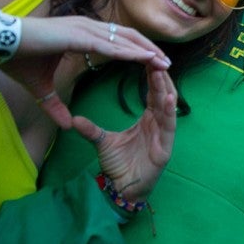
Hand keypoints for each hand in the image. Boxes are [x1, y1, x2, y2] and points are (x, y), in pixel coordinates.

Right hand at [0, 16, 170, 125]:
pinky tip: (147, 59)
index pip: (116, 42)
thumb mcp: (41, 89)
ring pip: (124, 40)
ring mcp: (83, 29)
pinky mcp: (77, 35)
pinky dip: (130, 51)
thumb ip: (54, 105)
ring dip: (146, 51)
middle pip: (127, 38)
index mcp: (81, 35)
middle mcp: (86, 28)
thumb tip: (64, 124)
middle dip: (148, 51)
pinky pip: (110, 45)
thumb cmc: (16, 57)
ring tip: (165, 63)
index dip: (136, 52)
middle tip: (168, 65)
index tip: (152, 64)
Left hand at [72, 67, 176, 201]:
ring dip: (166, 88)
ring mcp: (164, 135)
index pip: (152, 91)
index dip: (150, 74)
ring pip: (169, 106)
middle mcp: (159, 123)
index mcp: (148, 119)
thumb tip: (73, 118)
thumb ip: (90, 129)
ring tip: (161, 69)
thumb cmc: (118, 165)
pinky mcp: (166, 147)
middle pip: (163, 93)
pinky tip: (168, 98)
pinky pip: (170, 126)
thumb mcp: (102, 142)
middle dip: (160, 75)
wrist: (121, 189)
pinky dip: (170, 112)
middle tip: (154, 54)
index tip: (144, 56)